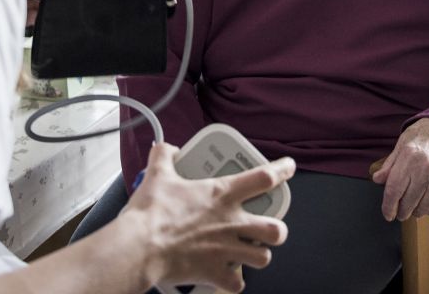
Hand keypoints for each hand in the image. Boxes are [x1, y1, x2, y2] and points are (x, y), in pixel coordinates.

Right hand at [121, 143, 294, 292]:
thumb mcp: (158, 175)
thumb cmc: (151, 213)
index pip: (264, 177)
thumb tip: (165, 148)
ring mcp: (226, 251)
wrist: (140, 247)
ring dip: (257, 255)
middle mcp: (231, 223)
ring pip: (263, 258)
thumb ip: (165, 157)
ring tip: (249, 251)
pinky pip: (236, 284)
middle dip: (276, 230)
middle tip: (267, 227)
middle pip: (276, 229)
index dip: (282, 171)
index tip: (288, 168)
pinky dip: (232, 282)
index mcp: (222, 195)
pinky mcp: (215, 274)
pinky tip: (226, 276)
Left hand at [371, 117, 428, 221]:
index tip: (388, 214)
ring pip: (425, 207)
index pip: (394, 190)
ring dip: (418, 212)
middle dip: (402, 212)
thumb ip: (390, 164)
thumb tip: (377, 180)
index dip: (388, 206)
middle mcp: (425, 169)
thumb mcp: (402, 144)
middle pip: (408, 201)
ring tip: (415, 209)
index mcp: (408, 158)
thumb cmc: (424, 137)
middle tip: (401, 213)